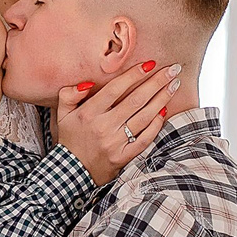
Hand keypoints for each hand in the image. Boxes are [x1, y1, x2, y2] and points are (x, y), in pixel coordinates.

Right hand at [55, 62, 179, 183]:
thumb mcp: (62, 114)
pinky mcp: (123, 157)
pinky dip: (156, 125)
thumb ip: (69, 94)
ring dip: (161, 100)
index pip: (115, 89)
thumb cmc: (71, 138)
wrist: (72, 172)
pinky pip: (144, 139)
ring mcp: (115, 143)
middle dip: (157, 82)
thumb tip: (88, 83)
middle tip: (173, 70)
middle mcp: (103, 127)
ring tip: (174, 85)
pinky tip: (164, 112)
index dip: (134, 75)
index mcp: (89, 113)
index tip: (150, 64)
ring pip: (144, 118)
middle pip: (135, 100)